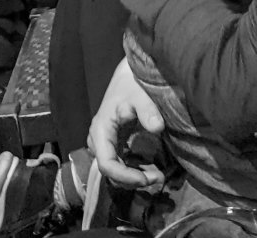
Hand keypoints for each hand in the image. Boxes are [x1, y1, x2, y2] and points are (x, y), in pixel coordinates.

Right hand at [87, 59, 165, 187]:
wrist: (130, 75)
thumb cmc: (133, 84)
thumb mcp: (140, 95)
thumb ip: (147, 110)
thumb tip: (157, 128)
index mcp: (100, 130)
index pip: (106, 164)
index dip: (124, 176)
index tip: (146, 179)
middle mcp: (98, 140)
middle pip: (109, 171)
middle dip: (131, 180)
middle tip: (158, 179)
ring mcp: (105, 142)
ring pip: (114, 170)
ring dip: (132, 177)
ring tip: (157, 176)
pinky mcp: (113, 143)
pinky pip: (119, 163)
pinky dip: (133, 170)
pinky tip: (150, 170)